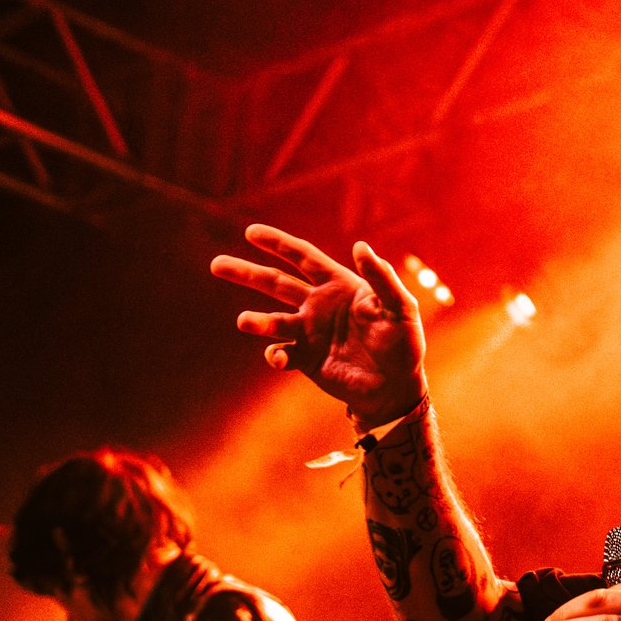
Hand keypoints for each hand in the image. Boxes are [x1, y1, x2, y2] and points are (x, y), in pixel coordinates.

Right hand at [209, 225, 426, 428]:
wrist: (396, 388)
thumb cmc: (404, 344)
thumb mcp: (400, 308)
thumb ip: (381, 278)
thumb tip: (360, 246)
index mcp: (338, 285)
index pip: (302, 258)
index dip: (278, 243)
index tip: (251, 232)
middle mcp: (317, 305)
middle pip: (275, 283)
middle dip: (246, 273)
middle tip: (217, 265)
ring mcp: (309, 333)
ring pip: (272, 321)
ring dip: (256, 321)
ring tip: (244, 322)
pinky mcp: (306, 360)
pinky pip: (280, 354)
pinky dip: (274, 355)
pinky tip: (279, 359)